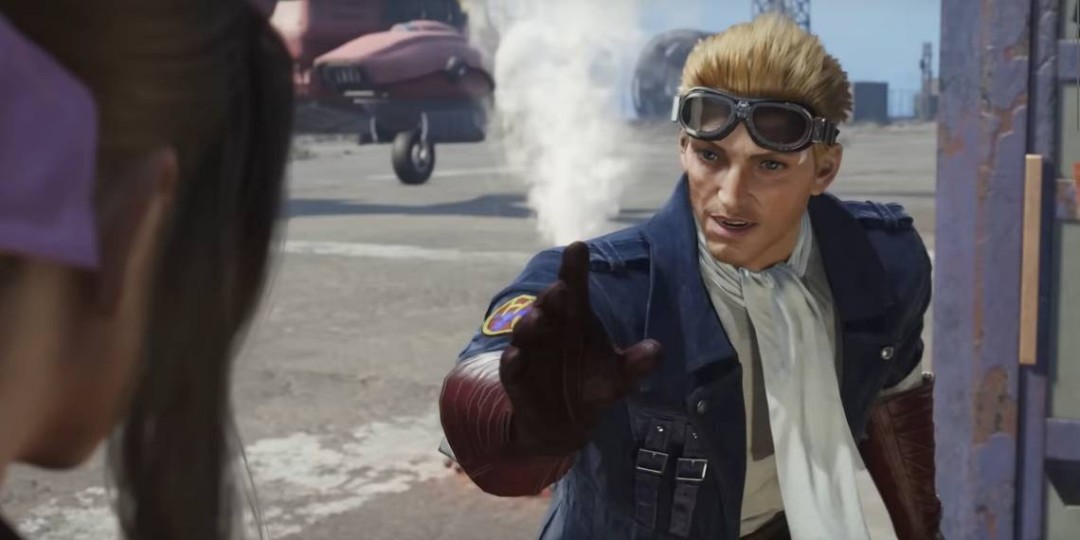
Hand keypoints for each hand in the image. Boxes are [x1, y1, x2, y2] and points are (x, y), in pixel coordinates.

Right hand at [499, 242, 661, 454]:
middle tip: (560, 288)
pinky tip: (515, 357)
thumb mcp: (619, 376)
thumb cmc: (592, 383)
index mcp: (575, 317)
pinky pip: (511, 367)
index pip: (573, 286)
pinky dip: (512, 362)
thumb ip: (636, 363)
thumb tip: (657, 350)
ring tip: (538, 319)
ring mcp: (530, 350)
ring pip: (525, 331)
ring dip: (530, 324)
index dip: (574, 267)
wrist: (564, 422)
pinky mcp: (516, 377)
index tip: (578, 247)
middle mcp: (549, 327)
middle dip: (552, 296)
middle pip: (548, 305)